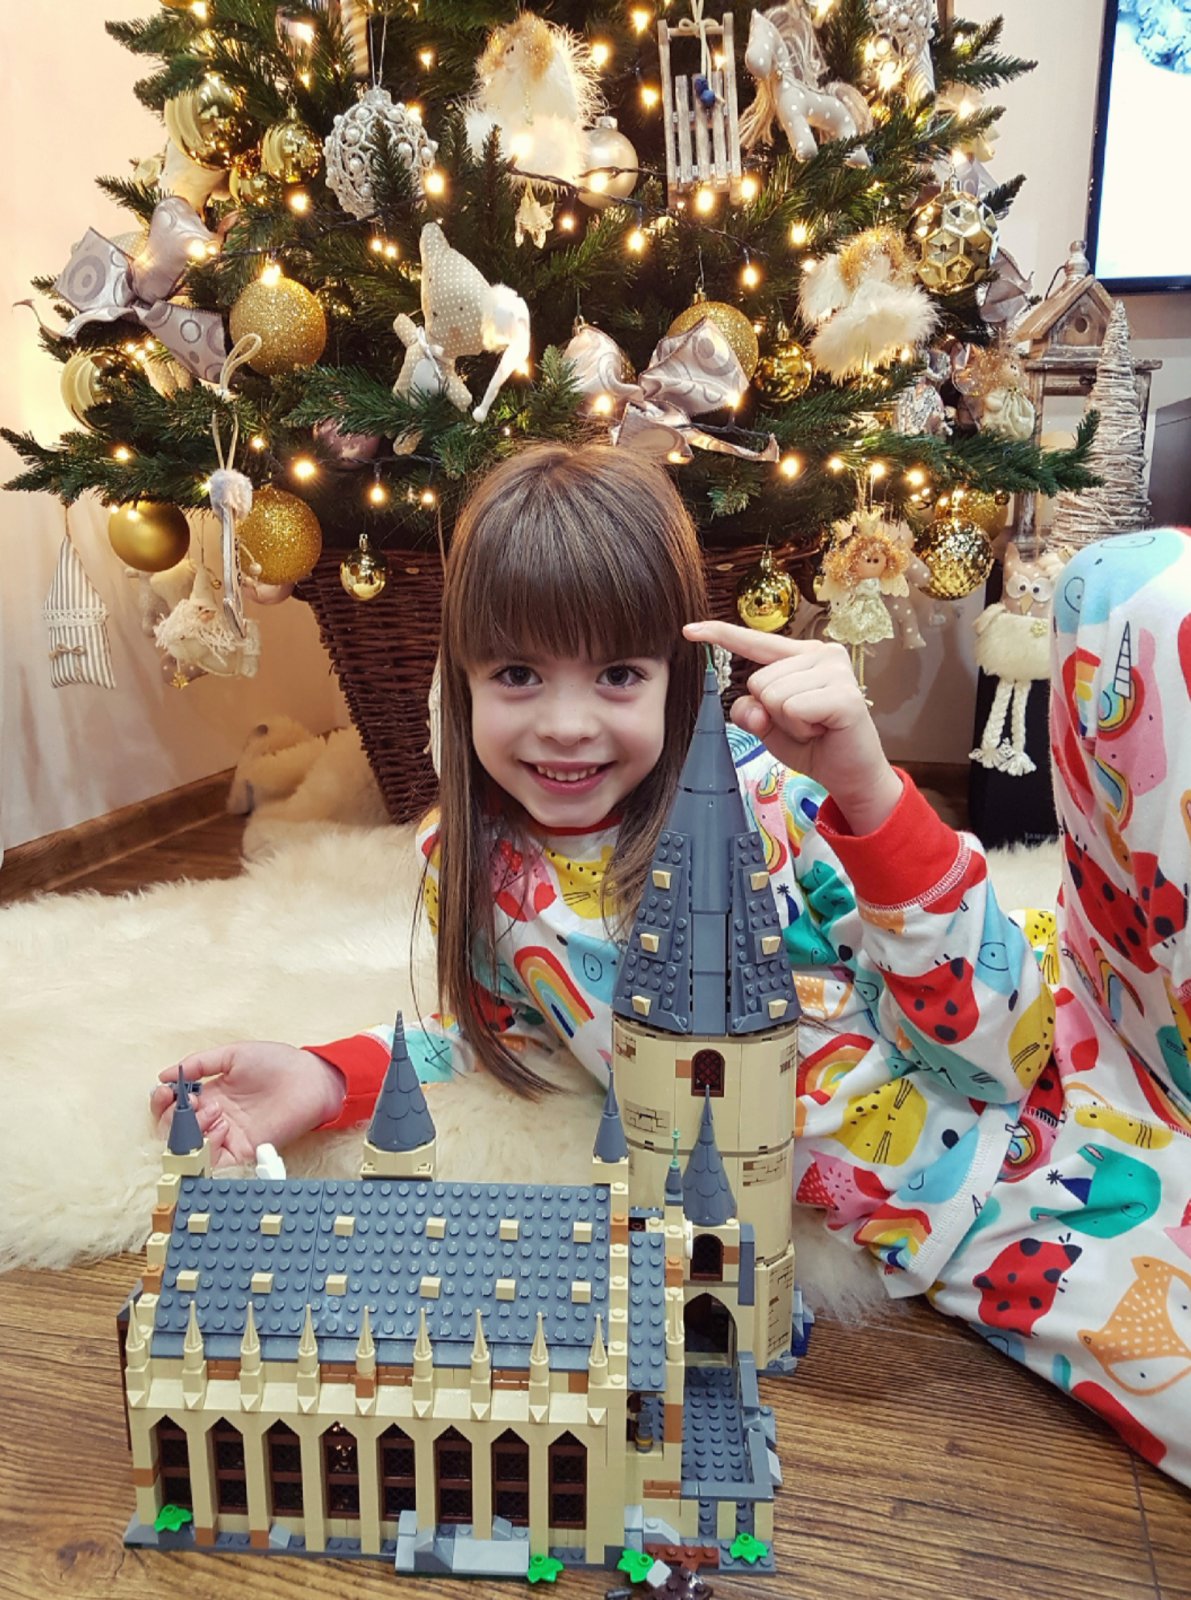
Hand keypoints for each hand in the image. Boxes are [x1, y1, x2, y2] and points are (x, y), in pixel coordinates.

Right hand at [150, 1042, 346, 1169]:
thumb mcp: (232, 1055)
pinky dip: (208, 1147)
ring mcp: (227, 1136)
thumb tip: (164, 1075)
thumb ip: (199, 1064)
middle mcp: (214, 1117)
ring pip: (189, 1148)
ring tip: (212, 1109)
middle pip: (174, 1130)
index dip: (162, 1101)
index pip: (172, 1106)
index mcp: (209, 1094)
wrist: (309, 1077)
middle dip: (174, 1117)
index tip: (165, 1091)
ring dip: (190, 1131)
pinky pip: (214, 1161)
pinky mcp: (243, 1150)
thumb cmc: (276, 1062)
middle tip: (190, 1102)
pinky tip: (221, 1127)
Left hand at [684, 620, 902, 834]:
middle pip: (759, 680)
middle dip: (771, 712)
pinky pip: (792, 708)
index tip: (689, 630)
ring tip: (814, 727)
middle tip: (803, 724)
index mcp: (803, 655)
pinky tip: (822, 731)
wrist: (849, 774)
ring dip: (787, 723)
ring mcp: (836, 671)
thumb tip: (753, 707)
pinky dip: (800, 728)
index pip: (755, 642)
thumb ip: (749, 710)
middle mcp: (822, 654)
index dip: (721, 635)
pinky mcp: (845, 695)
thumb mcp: (767, 726)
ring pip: (773, 695)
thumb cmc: (812, 744)